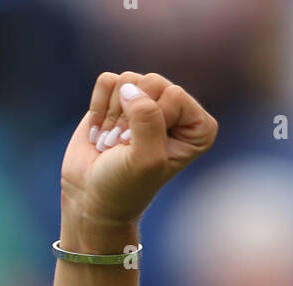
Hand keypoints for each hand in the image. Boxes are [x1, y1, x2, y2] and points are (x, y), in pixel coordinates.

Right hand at [60, 70, 217, 233]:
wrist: (93, 197)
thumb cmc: (126, 186)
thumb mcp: (146, 160)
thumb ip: (147, 119)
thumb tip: (129, 88)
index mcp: (199, 128)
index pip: (174, 94)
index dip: (153, 121)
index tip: (145, 151)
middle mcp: (178, 110)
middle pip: (152, 81)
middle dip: (130, 117)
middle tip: (126, 148)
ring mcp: (148, 101)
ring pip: (129, 80)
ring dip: (114, 116)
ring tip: (115, 144)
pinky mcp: (120, 97)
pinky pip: (107, 81)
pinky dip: (98, 108)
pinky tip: (102, 132)